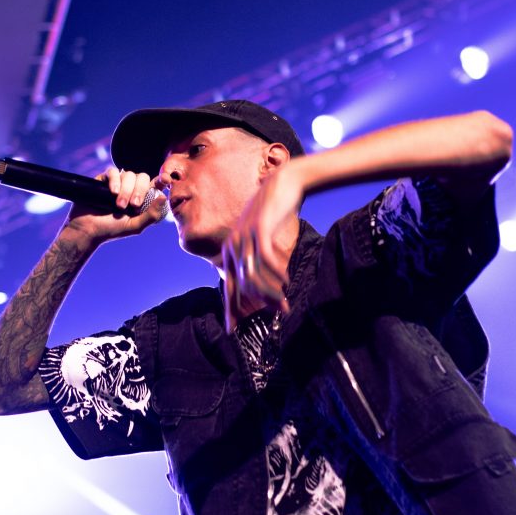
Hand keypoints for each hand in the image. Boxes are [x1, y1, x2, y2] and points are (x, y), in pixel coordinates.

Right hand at [62, 168, 167, 245]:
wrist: (88, 229)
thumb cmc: (112, 230)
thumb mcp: (135, 226)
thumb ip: (151, 214)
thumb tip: (163, 197)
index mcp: (142, 198)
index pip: (155, 184)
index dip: (162, 179)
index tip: (166, 180)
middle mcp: (131, 188)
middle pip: (142, 177)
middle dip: (139, 191)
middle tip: (133, 205)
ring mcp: (118, 183)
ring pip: (129, 175)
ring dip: (125, 190)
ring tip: (118, 206)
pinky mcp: (104, 179)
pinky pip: (113, 171)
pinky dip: (115, 180)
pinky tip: (112, 192)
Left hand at [221, 161, 304, 332]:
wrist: (284, 183)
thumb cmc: (274, 213)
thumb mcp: (260, 237)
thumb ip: (256, 258)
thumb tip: (265, 285)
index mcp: (231, 250)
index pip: (228, 287)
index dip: (229, 310)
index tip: (231, 331)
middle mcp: (233, 245)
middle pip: (242, 286)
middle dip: (261, 303)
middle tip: (281, 311)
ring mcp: (245, 237)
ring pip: (254, 276)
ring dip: (271, 292)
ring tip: (285, 300)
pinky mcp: (259, 230)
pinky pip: (266, 260)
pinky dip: (277, 273)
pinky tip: (287, 279)